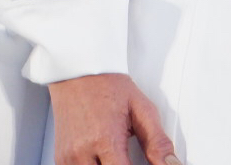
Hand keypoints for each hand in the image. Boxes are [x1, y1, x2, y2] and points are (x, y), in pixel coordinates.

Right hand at [49, 73, 177, 164]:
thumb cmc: (110, 88)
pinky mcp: (61, 159)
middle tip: (130, 157)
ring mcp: (68, 158)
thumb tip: (170, 163)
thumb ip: (157, 142)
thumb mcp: (142, 110)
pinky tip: (103, 159)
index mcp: (106, 141)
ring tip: (118, 156)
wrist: (81, 75)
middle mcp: (82, 154)